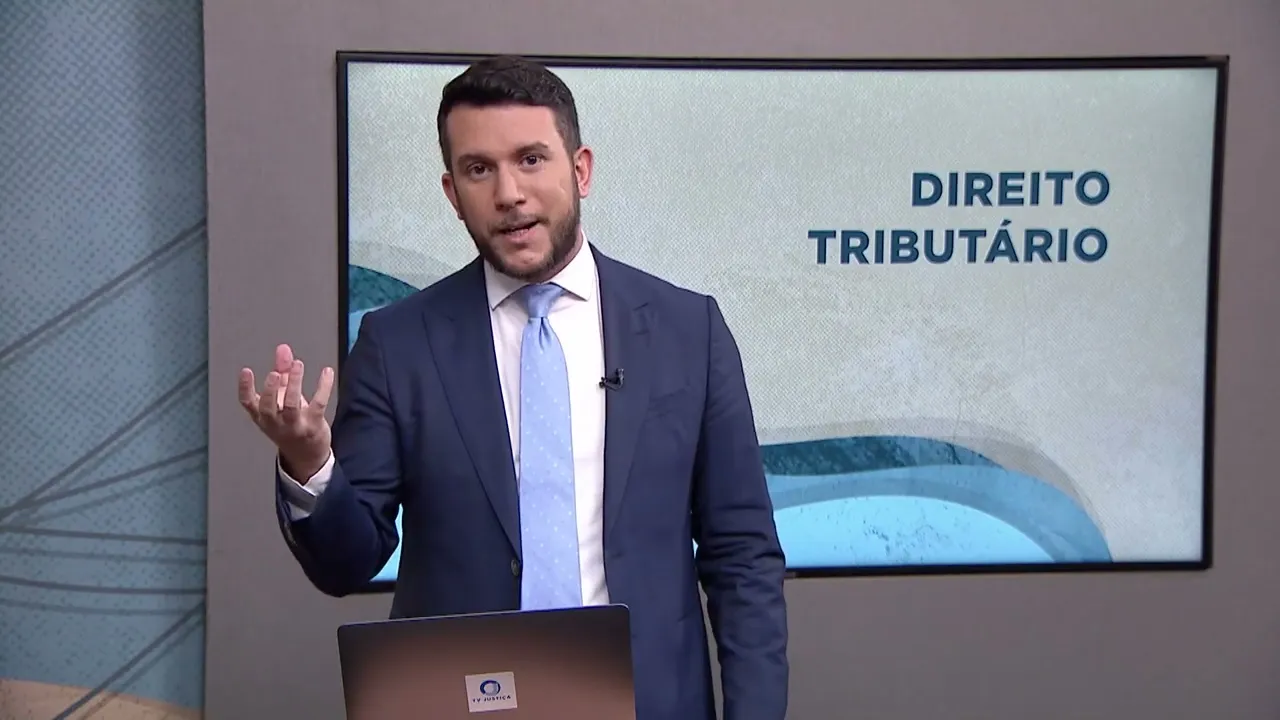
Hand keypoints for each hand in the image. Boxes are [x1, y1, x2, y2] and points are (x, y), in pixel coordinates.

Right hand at [239, 344, 334, 479]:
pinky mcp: (313, 425)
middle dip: (270, 389)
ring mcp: (294, 426)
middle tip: (275, 373)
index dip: (245, 388)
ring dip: (294, 384)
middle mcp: (275, 422)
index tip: (246, 371)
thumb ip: (282, 371)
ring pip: (291, 405)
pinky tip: (327, 372)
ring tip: (297, 365)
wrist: (306, 454)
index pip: (248, 403)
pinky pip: (318, 405)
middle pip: (268, 407)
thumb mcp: (282, 397)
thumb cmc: (291, 421)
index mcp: (262, 416)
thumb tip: (283, 348)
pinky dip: (323, 387)